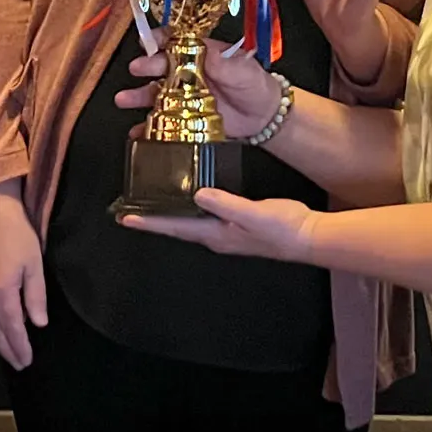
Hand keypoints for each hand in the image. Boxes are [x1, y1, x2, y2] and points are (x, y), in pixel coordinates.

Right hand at [0, 183, 47, 369]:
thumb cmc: (17, 235)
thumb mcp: (34, 265)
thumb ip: (35, 297)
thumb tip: (38, 324)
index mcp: (0, 292)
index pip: (11, 328)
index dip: (19, 346)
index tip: (26, 361)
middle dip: (7, 349)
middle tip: (18, 363)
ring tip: (6, 350)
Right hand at [113, 32, 285, 137]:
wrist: (264, 117)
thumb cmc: (256, 86)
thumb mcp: (244, 71)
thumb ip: (225, 64)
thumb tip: (207, 52)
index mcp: (202, 54)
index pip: (178, 41)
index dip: (162, 38)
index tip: (150, 39)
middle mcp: (188, 73)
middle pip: (162, 66)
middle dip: (147, 66)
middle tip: (137, 69)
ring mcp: (184, 96)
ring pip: (156, 93)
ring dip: (138, 95)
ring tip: (123, 99)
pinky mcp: (184, 117)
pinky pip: (162, 120)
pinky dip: (148, 127)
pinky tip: (137, 132)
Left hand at [119, 187, 318, 261]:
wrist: (308, 237)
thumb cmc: (283, 228)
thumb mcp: (253, 213)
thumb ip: (225, 203)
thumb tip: (198, 194)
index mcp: (215, 235)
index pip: (174, 227)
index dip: (149, 222)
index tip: (124, 218)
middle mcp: (216, 236)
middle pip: (176, 227)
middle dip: (152, 219)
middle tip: (128, 210)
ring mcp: (225, 232)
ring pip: (188, 222)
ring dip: (168, 214)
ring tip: (150, 203)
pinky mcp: (235, 225)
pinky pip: (203, 216)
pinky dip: (189, 207)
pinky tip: (189, 197)